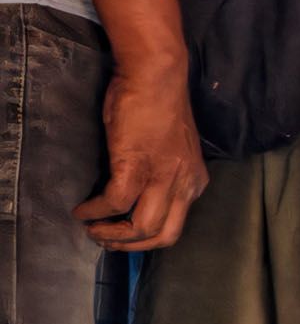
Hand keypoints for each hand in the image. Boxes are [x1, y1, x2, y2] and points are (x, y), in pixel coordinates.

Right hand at [77, 62, 207, 251]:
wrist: (156, 76)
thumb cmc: (159, 105)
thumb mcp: (171, 148)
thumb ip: (163, 173)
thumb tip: (139, 191)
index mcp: (194, 180)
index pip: (177, 224)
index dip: (147, 237)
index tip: (124, 234)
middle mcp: (185, 184)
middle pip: (164, 236)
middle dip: (132, 247)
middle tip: (105, 240)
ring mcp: (163, 176)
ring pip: (142, 228)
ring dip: (112, 236)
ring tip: (91, 229)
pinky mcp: (136, 166)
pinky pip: (115, 202)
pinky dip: (95, 212)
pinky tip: (82, 210)